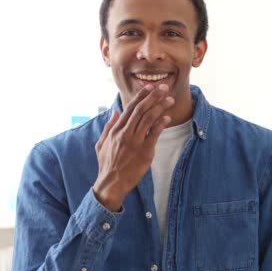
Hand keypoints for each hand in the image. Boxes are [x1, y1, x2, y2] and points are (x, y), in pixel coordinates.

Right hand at [93, 84, 173, 211]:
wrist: (111, 183)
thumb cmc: (106, 164)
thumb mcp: (101, 144)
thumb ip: (108, 127)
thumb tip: (114, 112)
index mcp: (115, 130)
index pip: (130, 107)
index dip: (141, 95)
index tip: (150, 87)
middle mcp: (125, 133)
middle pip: (141, 109)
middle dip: (154, 96)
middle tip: (164, 88)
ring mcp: (135, 142)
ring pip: (149, 119)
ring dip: (160, 107)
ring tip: (170, 100)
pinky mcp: (145, 152)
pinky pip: (154, 134)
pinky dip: (161, 124)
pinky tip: (167, 118)